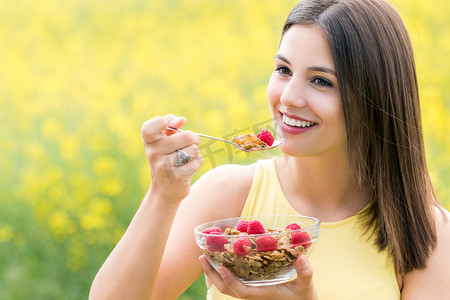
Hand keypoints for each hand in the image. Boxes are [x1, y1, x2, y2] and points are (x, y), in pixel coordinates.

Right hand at [141, 114, 202, 201]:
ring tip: (186, 158)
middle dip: (194, 138)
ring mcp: (164, 166)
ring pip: (194, 149)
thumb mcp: (164, 140)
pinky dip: (198, 162)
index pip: (149, 127)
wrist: (165, 189)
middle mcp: (153, 153)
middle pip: (186, 136)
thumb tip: (181, 120)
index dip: (160, 122)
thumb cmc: (167, 158)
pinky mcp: (177, 177)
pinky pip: (198, 161)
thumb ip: (171, 124)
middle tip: (189, 144)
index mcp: (149, 142)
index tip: (167, 125)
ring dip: (195, 152)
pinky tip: (188, 167)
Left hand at [199, 254, 317, 299]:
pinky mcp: (252, 289)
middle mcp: (254, 295)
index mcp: (263, 295)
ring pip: (227, 288)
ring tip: (205, 257)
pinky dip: (223, 274)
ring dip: (214, 274)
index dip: (230, 281)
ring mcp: (251, 293)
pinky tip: (220, 261)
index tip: (221, 268)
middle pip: (227, 290)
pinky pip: (233, 284)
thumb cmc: (304, 298)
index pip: (242, 291)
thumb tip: (303, 258)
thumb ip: (305, 273)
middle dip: (212, 275)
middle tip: (202, 257)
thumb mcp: (307, 287)